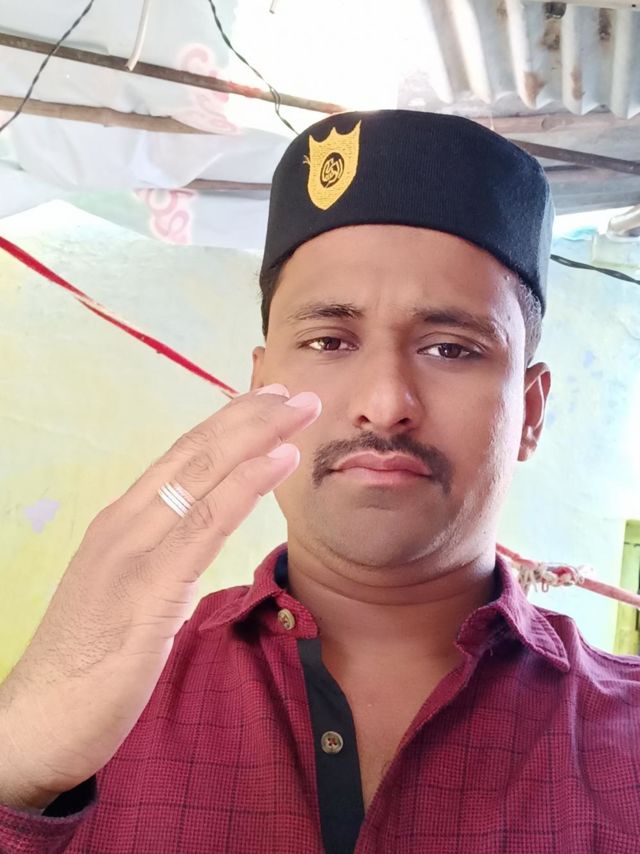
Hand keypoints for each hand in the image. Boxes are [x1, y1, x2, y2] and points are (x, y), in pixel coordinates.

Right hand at [0, 384, 320, 809]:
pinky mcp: (149, 586)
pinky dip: (248, 484)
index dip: (225, 425)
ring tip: (299, 410)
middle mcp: (125, 522)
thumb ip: (162, 561)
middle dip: (249, 417)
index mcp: (121, 522)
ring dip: (258, 436)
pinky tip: (280, 460)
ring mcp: (134, 550)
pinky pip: (208, 522)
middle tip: (293, 392)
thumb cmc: (84, 662)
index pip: (179, 459)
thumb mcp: (127, 596)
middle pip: (195, 453)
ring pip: (204, 475)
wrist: (37, 720)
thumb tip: (197, 543)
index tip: (264, 402)